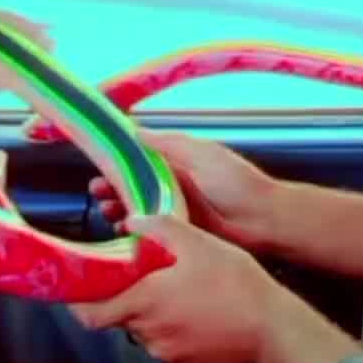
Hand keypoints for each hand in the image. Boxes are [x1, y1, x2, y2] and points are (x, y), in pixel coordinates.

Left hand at [69, 213, 275, 362]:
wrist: (270, 327)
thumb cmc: (235, 284)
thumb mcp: (198, 242)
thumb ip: (160, 227)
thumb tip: (132, 221)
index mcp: (144, 300)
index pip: (90, 313)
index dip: (77, 303)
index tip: (77, 289)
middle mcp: (148, 330)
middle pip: (116, 317)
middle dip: (121, 296)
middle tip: (135, 276)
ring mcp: (165, 349)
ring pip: (140, 327)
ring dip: (147, 310)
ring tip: (172, 288)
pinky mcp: (182, 359)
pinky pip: (162, 340)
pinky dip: (167, 324)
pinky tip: (191, 307)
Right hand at [90, 131, 275, 250]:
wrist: (264, 220)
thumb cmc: (238, 183)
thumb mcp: (202, 153)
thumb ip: (169, 142)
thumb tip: (136, 129)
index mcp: (180, 163)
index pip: (140, 160)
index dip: (118, 162)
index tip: (99, 164)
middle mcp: (175, 186)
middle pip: (135, 186)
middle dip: (113, 188)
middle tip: (98, 192)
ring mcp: (177, 211)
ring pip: (139, 209)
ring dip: (120, 209)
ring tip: (108, 211)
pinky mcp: (182, 233)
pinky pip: (152, 231)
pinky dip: (137, 231)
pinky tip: (126, 231)